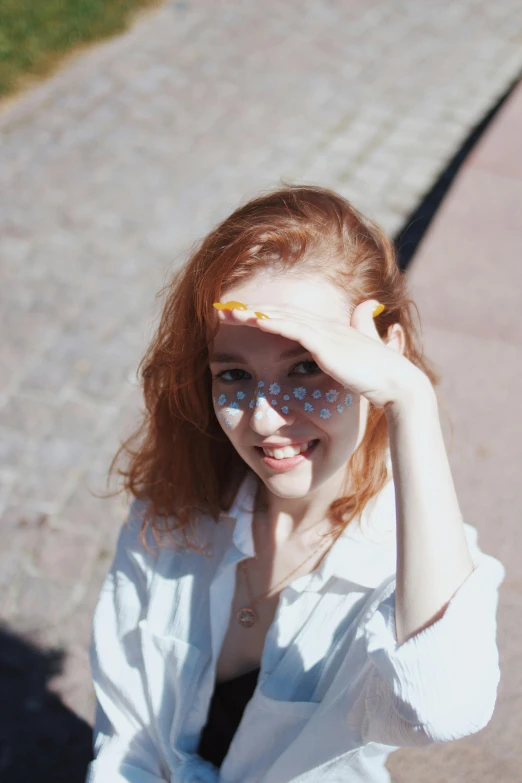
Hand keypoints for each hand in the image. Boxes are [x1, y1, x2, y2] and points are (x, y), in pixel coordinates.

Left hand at [214, 300, 429, 409]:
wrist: (398, 385)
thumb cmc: (381, 375)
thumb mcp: (367, 350)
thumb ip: (363, 327)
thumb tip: (369, 305)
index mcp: (329, 331)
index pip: (289, 317)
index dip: (264, 314)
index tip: (241, 315)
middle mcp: (325, 327)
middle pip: (280, 313)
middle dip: (250, 310)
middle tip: (222, 310)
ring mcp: (325, 334)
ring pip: (281, 317)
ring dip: (253, 313)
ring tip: (227, 312)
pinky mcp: (326, 345)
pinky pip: (293, 329)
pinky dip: (272, 322)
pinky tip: (253, 320)